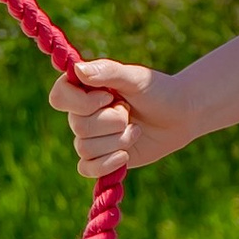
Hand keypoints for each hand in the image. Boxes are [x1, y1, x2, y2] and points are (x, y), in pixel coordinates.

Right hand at [48, 57, 196, 181]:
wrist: (179, 116)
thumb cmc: (157, 91)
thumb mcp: (135, 78)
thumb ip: (108, 72)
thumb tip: (77, 70)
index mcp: (84, 88)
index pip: (59, 97)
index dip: (82, 102)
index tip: (107, 97)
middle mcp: (82, 113)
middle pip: (78, 126)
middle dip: (113, 122)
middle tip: (129, 112)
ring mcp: (90, 137)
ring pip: (85, 148)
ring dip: (118, 141)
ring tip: (135, 130)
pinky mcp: (101, 158)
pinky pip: (87, 169)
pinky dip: (107, 163)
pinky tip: (125, 154)